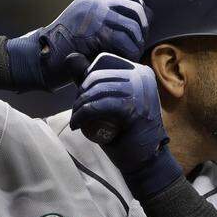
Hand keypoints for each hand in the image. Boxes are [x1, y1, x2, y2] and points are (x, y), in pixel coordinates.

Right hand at [5, 0, 148, 91]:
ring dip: (136, 44)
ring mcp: (96, 15)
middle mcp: (96, 2)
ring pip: (133, 27)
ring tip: (131, 55)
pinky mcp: (97, 32)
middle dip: (141, 29)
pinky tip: (125, 60)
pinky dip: (129, 53)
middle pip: (136, 9)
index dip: (139, 9)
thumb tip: (137, 19)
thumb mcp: (83, 25)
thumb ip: (104, 19)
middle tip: (136, 44)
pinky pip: (125, 42)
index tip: (139, 26)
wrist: (40, 57)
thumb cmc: (63, 48)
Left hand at [70, 53, 181, 198]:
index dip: (85, 82)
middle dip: (80, 95)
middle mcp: (142, 77)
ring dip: (79, 107)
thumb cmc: (126, 132)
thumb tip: (71, 57)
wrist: (145, 160)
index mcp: (139, 71)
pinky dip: (83, 115)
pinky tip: (77, 124)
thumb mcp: (108, 101)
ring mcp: (141, 92)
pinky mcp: (135, 108)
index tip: (81, 101)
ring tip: (76, 119)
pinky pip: (100, 105)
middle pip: (98, 78)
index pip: (102, 68)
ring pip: (97, 91)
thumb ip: (92, 81)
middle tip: (77, 112)